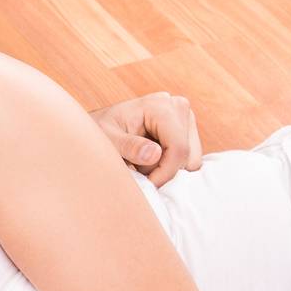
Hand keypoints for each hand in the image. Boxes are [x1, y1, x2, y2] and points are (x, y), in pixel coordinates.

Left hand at [89, 91, 203, 186]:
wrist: (101, 126)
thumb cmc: (100, 132)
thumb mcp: (108, 141)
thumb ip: (129, 147)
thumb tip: (154, 154)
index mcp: (160, 106)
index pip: (178, 147)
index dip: (165, 172)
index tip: (147, 185)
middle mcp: (177, 106)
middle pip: (186, 156)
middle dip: (163, 169)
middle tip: (137, 167)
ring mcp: (185, 117)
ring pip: (190, 160)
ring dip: (166, 168)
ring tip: (142, 161)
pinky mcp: (187, 129)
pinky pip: (189, 160)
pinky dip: (171, 166)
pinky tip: (151, 158)